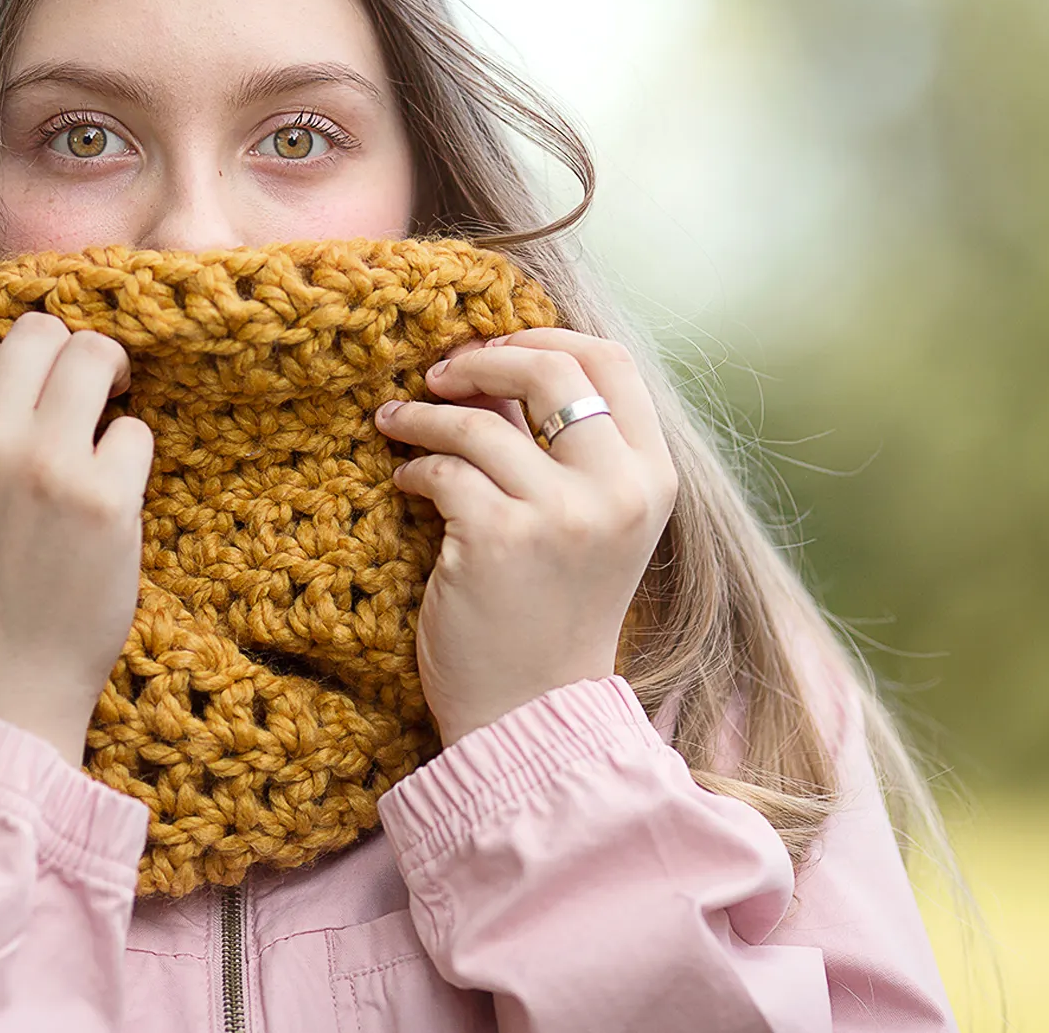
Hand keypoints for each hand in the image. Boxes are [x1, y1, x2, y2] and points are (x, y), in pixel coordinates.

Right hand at [0, 311, 153, 765]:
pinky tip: (111, 496)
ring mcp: (44, 463)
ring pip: (93, 357)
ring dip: (107, 380)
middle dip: (64, 359)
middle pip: (40, 332)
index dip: (5, 360)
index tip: (25, 392)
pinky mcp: (106, 499)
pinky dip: (129, 456)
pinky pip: (136, 431)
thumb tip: (16, 359)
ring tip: (106, 415)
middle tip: (81, 396)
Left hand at [373, 327, 678, 746]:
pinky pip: (442, 468)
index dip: (545, 335)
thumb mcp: (585, 522)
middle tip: (437, 374)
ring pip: (480, 419)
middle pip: (551, 368)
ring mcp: (562, 514)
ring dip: (425, 413)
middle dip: (482, 359)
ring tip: (397, 421)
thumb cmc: (551, 613)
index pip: (611, 360)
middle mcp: (618, 490)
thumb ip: (556, 444)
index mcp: (651, 477)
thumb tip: (495, 364)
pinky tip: (406, 481)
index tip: (495, 347)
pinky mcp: (499, 539)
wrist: (533, 713)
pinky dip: (414, 466)